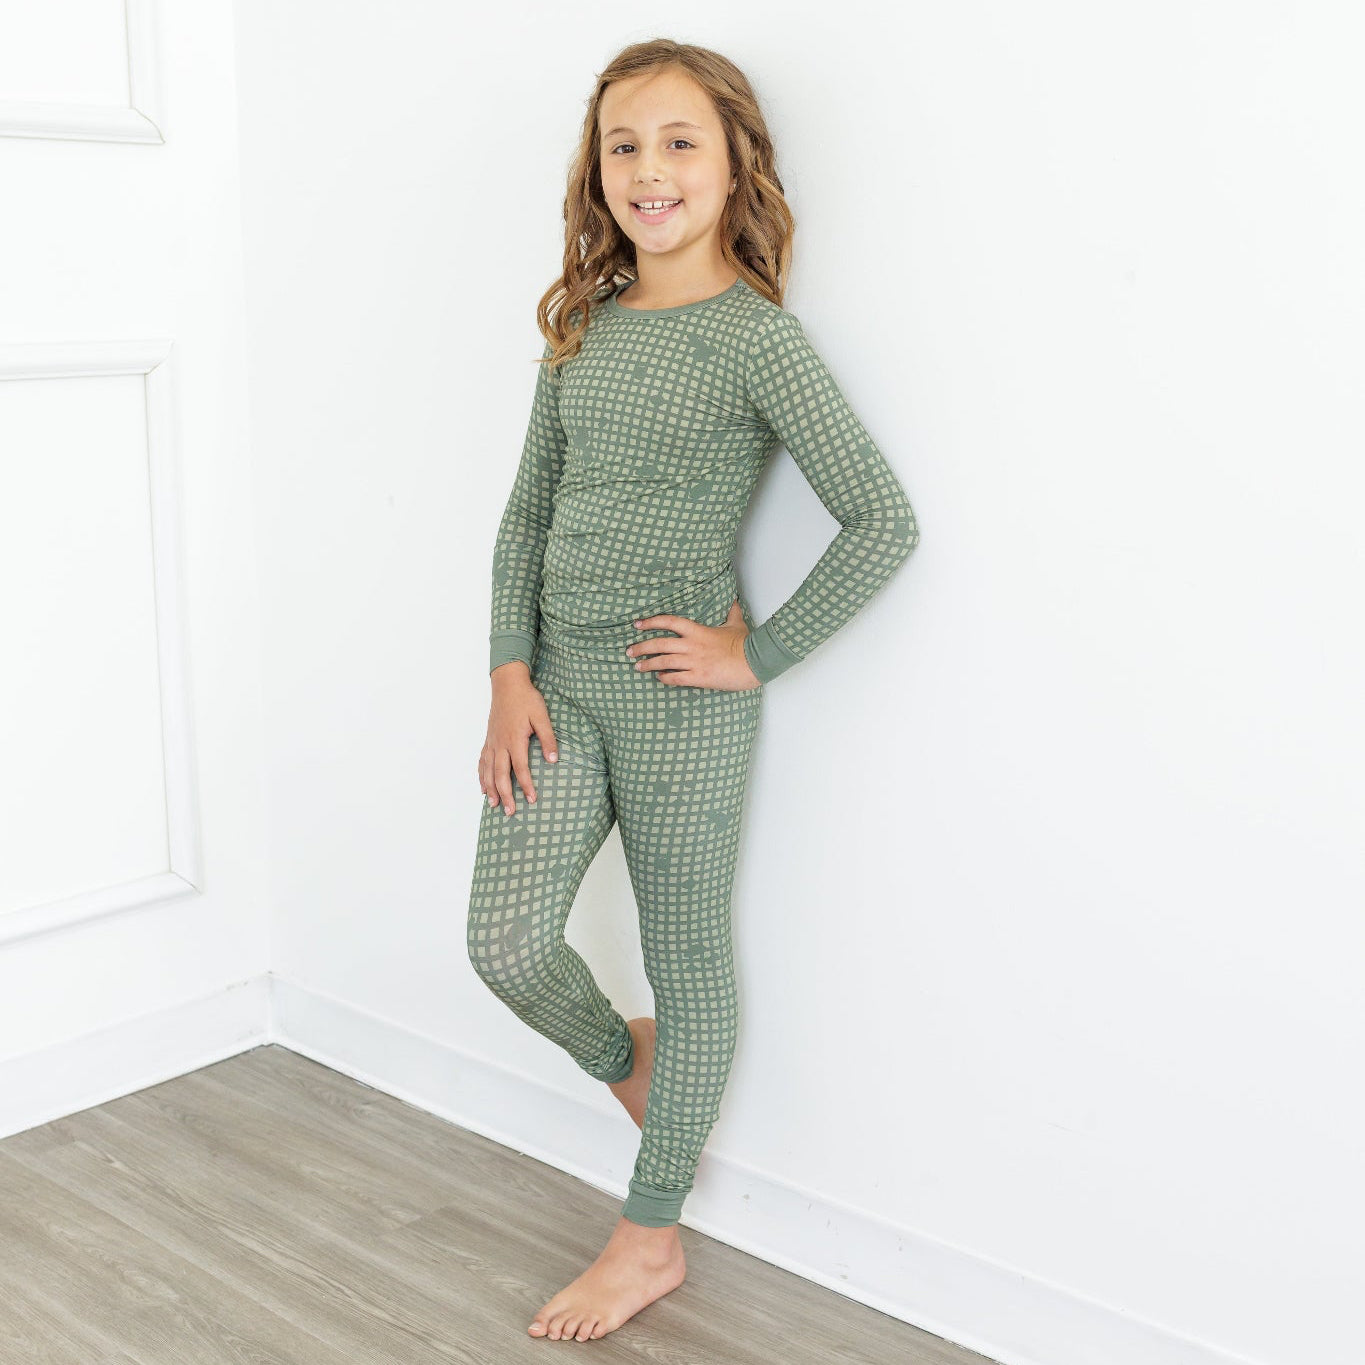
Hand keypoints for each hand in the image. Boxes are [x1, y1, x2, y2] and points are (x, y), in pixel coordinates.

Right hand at [480, 662, 558, 815]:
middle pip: (501, 775)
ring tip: (494, 805)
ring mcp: (492, 742)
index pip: (521, 768)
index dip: (526, 785)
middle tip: (510, 812)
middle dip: (506, 794)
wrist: (507, 684)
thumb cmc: (526, 699)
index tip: (532, 799)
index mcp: (515, 739)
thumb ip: (548, 739)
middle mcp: (500, 744)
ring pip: (489, 771)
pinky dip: (482, 776)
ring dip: (491, 789)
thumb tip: (553, 760)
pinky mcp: (488, 739)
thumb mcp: (542, 717)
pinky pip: (482, 761)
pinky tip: (483, 787)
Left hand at [626, 599, 761, 690]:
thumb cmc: (745, 644)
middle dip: (641, 647)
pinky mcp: (699, 677)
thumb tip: (733, 601)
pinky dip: (664, 678)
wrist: (755, 661)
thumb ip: (731, 612)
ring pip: (663, 662)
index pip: (669, 622)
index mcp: (698, 631)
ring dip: (648, 664)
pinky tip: (659, 677)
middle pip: (659, 644)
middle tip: (629, 651)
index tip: (637, 624)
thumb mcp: (737, 623)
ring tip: (637, 666)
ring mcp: (694, 662)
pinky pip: (675, 678)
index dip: (651, 622)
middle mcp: (692, 645)